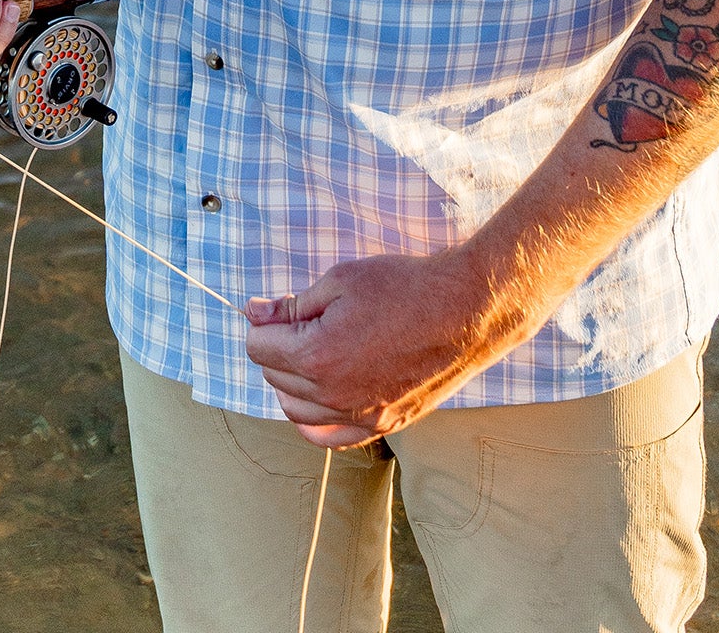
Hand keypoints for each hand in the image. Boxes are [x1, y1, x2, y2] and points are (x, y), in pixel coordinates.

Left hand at [244, 247, 507, 447]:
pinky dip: (314, 420)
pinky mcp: (383, 425)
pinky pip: (330, 438)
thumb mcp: (340, 280)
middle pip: (274, 378)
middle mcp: (333, 395)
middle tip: (295, 321)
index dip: (262, 323)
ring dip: (290, 382)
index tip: (273, 309)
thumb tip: (255, 313)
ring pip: (296, 411)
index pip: (259, 348)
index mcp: (317, 356)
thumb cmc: (403, 288)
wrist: (463, 311)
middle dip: (275, 348)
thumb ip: (293, 304)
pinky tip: (318, 394)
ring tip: (308, 351)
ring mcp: (359, 416)